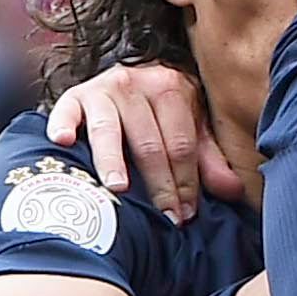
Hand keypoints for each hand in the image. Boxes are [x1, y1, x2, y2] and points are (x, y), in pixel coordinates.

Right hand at [46, 62, 232, 217]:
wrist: (122, 79)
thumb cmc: (158, 114)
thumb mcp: (188, 128)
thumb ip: (208, 160)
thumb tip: (234, 192)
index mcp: (172, 88)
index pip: (182, 143)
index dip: (186, 181)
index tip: (186, 214)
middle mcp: (137, 83)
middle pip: (150, 142)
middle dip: (159, 183)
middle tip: (164, 215)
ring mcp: (102, 89)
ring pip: (110, 130)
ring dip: (112, 160)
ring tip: (118, 187)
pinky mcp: (73, 96)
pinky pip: (66, 111)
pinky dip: (63, 125)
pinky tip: (62, 141)